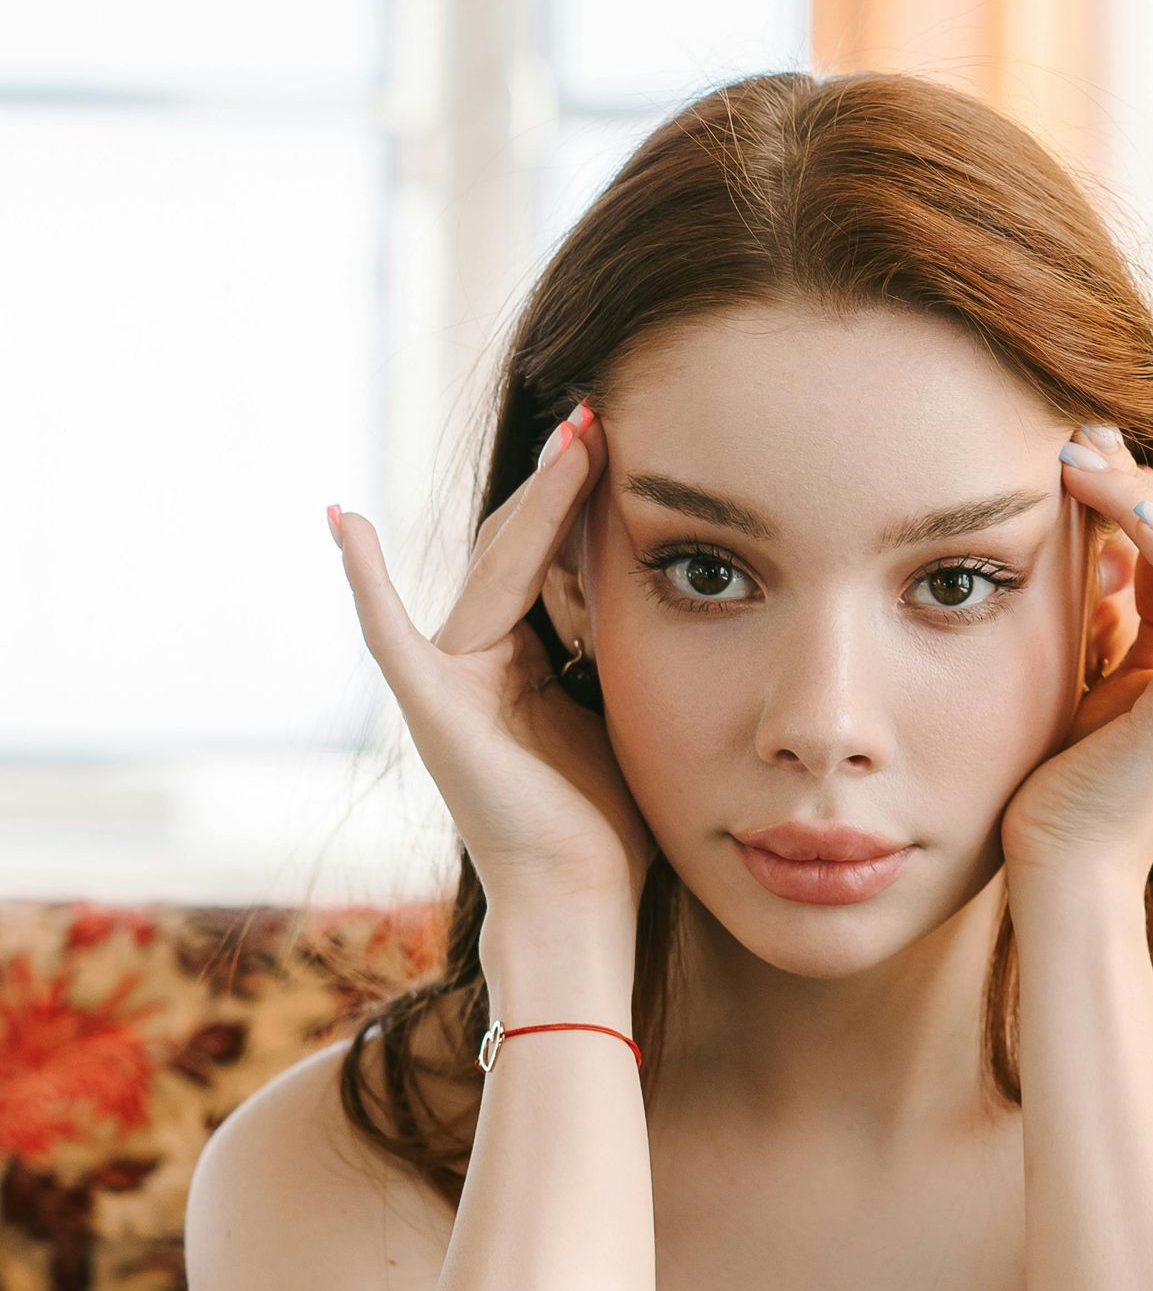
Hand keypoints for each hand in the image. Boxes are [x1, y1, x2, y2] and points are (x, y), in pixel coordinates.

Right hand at [330, 403, 655, 921]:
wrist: (580, 895)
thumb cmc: (606, 816)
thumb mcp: (618, 704)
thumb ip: (608, 640)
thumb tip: (649, 574)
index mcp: (521, 659)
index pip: (550, 559)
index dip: (579, 500)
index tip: (617, 438)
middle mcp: (474, 660)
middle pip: (518, 548)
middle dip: (562, 483)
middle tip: (597, 417)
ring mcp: (447, 680)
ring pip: (494, 569)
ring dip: (536, 501)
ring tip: (574, 438)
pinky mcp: (433, 707)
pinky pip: (391, 633)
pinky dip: (365, 578)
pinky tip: (345, 520)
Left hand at [999, 425, 1152, 886]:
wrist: (1062, 870)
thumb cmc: (1064, 778)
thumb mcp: (1093, 667)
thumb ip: (1114, 604)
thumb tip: (1108, 526)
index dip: (1134, 488)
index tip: (1071, 449)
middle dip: (1131, 478)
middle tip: (1065, 440)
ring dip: (1135, 492)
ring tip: (1069, 458)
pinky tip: (1113, 498)